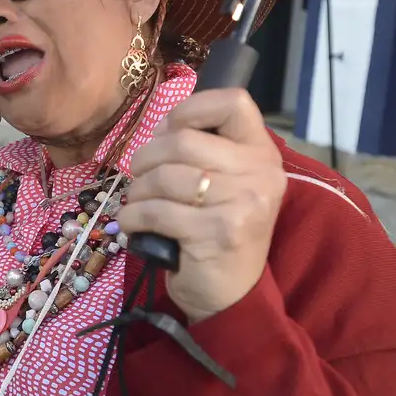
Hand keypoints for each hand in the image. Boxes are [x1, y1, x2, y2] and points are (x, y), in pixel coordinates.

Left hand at [117, 88, 285, 323]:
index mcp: (262, 153)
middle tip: (140, 177)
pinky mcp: (219, 233)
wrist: (231, 294)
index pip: (234, 101)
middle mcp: (261, 174)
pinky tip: (133, 225)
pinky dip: (133, 217)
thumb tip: (160, 128)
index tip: (169, 132)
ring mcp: (243, 203)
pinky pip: (157, 211)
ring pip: (165, 176)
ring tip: (137, 204)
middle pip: (184, 140)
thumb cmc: (218, 230)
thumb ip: (204, 149)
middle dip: (147, 158)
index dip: (191, 109)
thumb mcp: (223, 183)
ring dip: (137, 191)